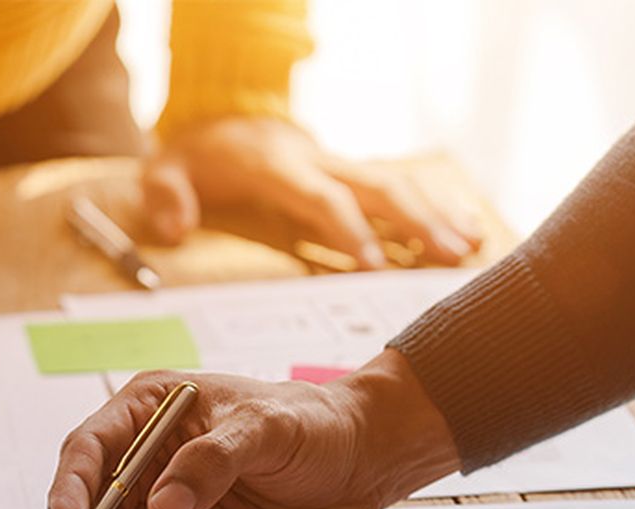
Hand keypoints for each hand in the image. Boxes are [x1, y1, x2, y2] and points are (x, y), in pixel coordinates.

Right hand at [46, 352, 458, 508]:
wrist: (368, 459)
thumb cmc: (315, 422)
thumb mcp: (263, 428)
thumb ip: (209, 463)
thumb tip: (162, 507)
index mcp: (152, 412)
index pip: (91, 450)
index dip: (71, 490)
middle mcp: (155, 459)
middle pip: (103, 507)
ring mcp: (179, 503)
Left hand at [142, 116, 482, 267]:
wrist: (224, 117)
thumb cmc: (198, 155)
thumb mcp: (165, 170)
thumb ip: (167, 197)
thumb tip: (174, 228)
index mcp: (277, 168)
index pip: (321, 198)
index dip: (349, 230)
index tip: (375, 265)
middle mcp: (317, 162)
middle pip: (376, 187)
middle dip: (415, 221)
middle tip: (448, 256)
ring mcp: (339, 165)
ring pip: (397, 183)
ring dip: (435, 214)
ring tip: (469, 246)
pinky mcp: (351, 174)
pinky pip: (399, 187)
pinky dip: (434, 206)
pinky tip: (467, 231)